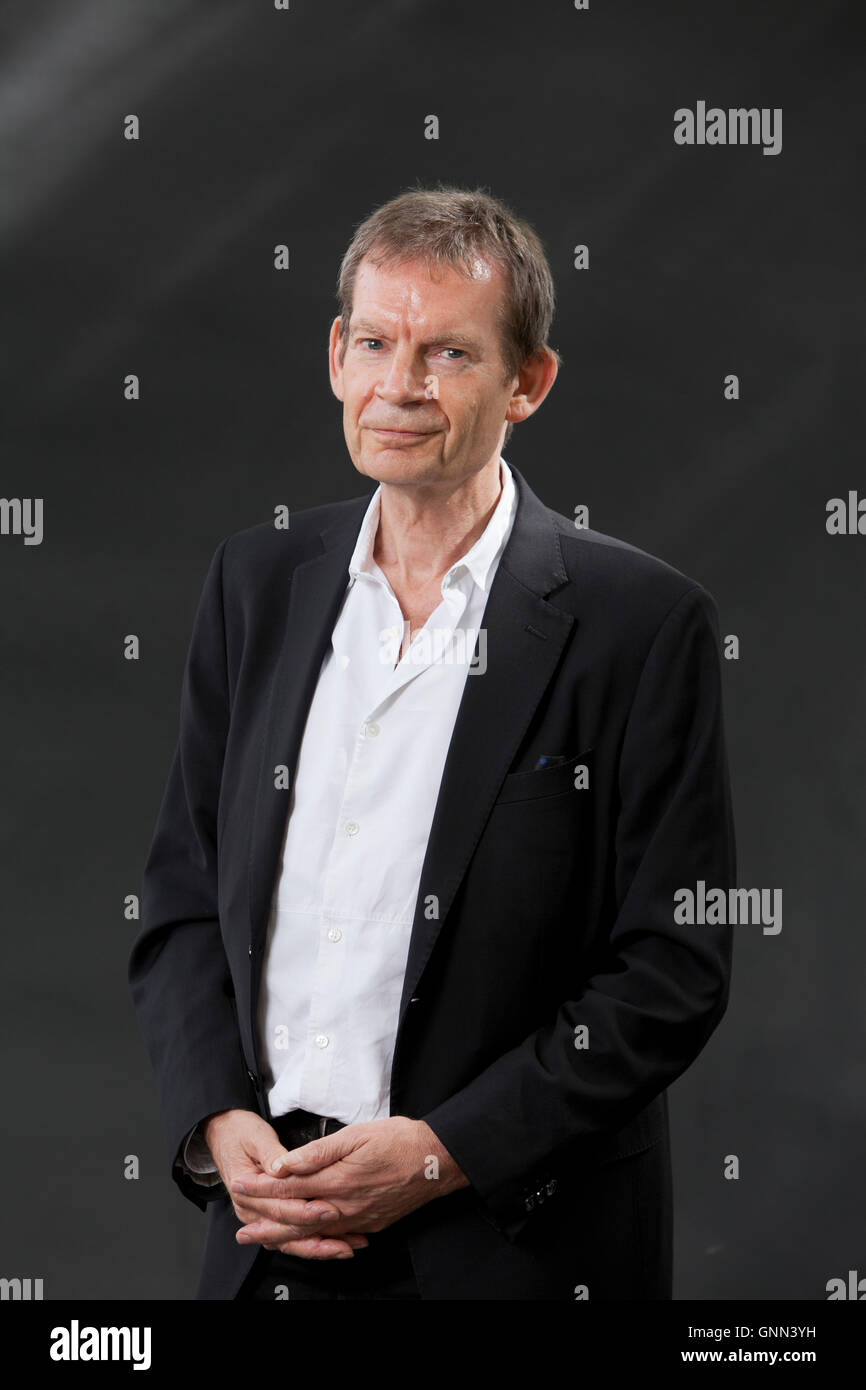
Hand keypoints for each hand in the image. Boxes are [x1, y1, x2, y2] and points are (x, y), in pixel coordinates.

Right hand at [201, 1108, 369, 1258]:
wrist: (225, 1135)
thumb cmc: (242, 1134)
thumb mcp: (256, 1137)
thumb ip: (270, 1153)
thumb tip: (280, 1168)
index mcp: (245, 1191)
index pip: (279, 1208)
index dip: (306, 1211)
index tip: (331, 1210)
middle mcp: (250, 1211)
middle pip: (287, 1231)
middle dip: (318, 1235)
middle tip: (347, 1236)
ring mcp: (259, 1218)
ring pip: (290, 1242)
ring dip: (319, 1248)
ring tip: (346, 1248)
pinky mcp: (269, 1218)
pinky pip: (291, 1239)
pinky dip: (313, 1245)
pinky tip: (336, 1246)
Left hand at [230, 1116, 468, 1257]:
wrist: (437, 1161)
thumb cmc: (400, 1141)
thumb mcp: (357, 1134)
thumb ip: (318, 1151)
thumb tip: (285, 1163)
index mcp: (337, 1180)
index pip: (289, 1186)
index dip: (262, 1187)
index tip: (240, 1185)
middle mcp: (344, 1205)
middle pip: (295, 1218)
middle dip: (265, 1223)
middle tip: (241, 1232)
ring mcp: (358, 1219)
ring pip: (313, 1233)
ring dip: (285, 1237)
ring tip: (265, 1240)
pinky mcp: (370, 1224)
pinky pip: (336, 1238)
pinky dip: (315, 1242)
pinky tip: (307, 1242)